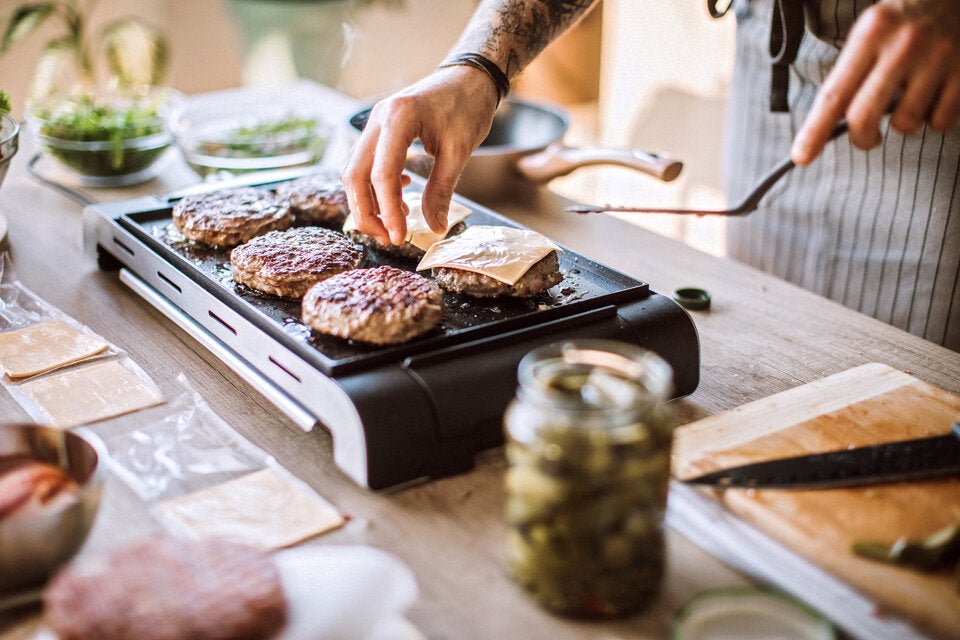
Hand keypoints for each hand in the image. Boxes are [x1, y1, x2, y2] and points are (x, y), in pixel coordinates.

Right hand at [340, 65, 498, 245]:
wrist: (469, 76)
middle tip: (389, 238)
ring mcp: (374, 123)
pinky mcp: (379, 130)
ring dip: (368, 202)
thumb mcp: (460, 151)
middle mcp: (378, 119)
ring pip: (354, 171)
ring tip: (395, 223)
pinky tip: (400, 196)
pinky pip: (365, 163)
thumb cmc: (468, 106)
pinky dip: (375, 186)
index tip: (400, 237)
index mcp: (399, 119)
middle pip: (354, 175)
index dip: (388, 211)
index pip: (382, 174)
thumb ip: (442, 190)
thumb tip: (435, 227)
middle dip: (367, 212)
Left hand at [791, 0, 959, 164]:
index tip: (801, 157)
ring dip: (903, 123)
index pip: (833, 93)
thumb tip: (827, 126)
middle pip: (864, 117)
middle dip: (861, 138)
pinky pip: (940, 121)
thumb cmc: (902, 24)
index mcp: (870, 34)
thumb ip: (851, 76)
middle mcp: (903, 45)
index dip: (814, 130)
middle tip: (866, 138)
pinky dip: (934, 118)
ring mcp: (938, 57)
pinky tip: (934, 95)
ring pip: (906, 124)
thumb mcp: (869, 35)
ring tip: (909, 99)